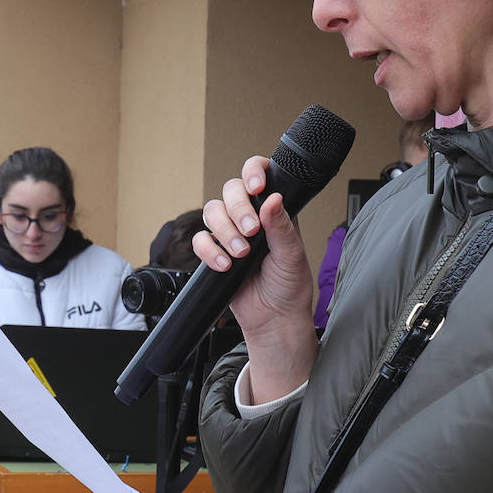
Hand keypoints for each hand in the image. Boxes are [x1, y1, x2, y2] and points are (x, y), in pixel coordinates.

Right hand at [195, 156, 317, 399]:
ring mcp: (231, 234)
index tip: (257, 187)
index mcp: (274, 211)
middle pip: (231, 190)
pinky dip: (210, 250)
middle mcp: (251, 217)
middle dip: (238, 209)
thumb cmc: (290, 287)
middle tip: (252, 231)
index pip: (260, 176)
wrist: (274, 320)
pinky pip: (200, 240)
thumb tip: (273, 198)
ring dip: (225, 230)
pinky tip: (225, 264)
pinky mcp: (214, 253)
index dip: (253, 172)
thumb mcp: (292, 255)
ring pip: (213, 211)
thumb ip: (281, 226)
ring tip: (241, 253)